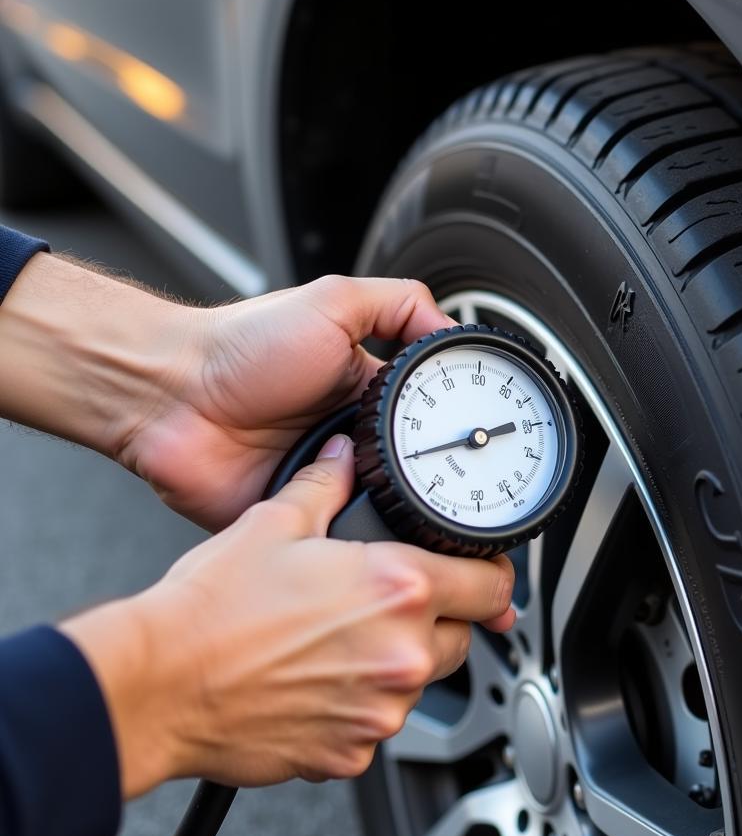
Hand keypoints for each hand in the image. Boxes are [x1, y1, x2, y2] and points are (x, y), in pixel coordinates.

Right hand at [61, 435, 514, 797]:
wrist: (159, 684)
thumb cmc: (213, 608)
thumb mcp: (275, 523)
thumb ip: (325, 486)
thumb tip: (341, 460)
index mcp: (397, 589)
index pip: (491, 586)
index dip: (490, 575)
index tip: (481, 573)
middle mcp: (399, 655)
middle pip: (461, 637)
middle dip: (437, 619)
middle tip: (388, 603)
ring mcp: (377, 712)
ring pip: (419, 682)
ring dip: (397, 661)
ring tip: (339, 640)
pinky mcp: (349, 756)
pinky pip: (377, 723)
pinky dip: (361, 703)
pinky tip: (318, 680)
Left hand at [120, 275, 454, 529]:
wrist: (169, 394)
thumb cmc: (238, 346)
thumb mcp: (333, 301)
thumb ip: (398, 303)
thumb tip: (453, 326)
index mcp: (368, 391)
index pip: (433, 415)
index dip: (454, 423)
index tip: (477, 429)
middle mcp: (351, 437)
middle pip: (416, 469)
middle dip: (431, 475)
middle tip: (444, 474)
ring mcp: (324, 478)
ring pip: (381, 507)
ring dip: (388, 502)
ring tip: (392, 491)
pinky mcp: (296, 514)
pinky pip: (334, 534)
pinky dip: (344, 529)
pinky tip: (349, 512)